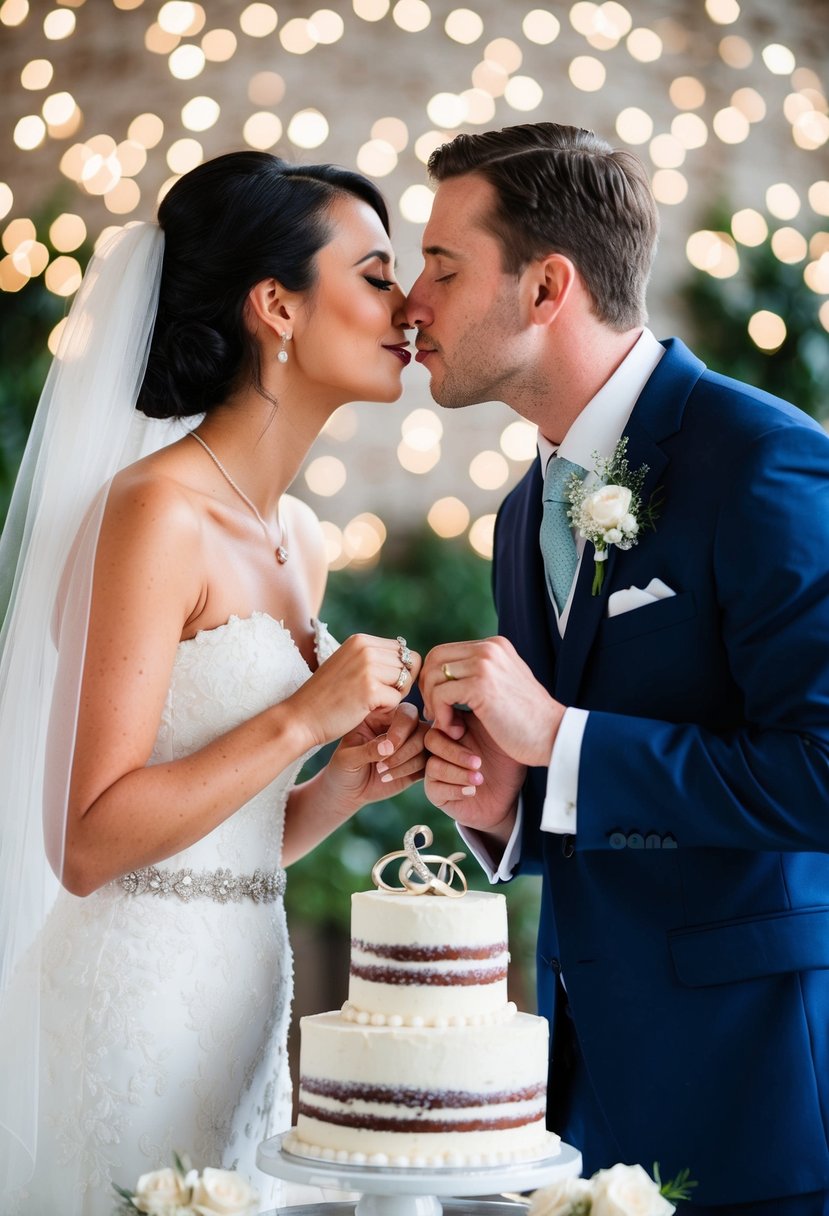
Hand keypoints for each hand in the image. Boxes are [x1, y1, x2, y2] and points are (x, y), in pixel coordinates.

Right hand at [288, 633, 420, 749]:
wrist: (301, 718)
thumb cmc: (327, 697)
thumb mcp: (349, 665)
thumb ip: (374, 658)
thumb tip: (410, 658)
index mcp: (361, 639)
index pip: (404, 651)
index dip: (398, 672)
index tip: (378, 685)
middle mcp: (365, 648)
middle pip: (409, 666)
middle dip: (398, 685)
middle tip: (374, 697)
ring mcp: (367, 667)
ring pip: (405, 682)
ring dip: (393, 697)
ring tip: (368, 703)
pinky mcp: (370, 689)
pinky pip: (397, 700)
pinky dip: (385, 710)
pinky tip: (364, 711)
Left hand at [325, 703, 426, 809]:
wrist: (346, 791)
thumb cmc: (342, 768)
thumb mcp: (348, 757)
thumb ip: (368, 749)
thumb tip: (390, 747)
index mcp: (382, 715)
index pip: (405, 712)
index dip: (401, 729)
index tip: (387, 748)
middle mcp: (400, 727)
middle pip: (421, 728)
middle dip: (405, 748)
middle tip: (382, 764)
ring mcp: (410, 745)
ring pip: (426, 747)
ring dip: (407, 762)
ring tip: (382, 772)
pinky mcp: (416, 765)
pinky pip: (426, 764)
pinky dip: (410, 772)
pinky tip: (388, 779)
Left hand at [420, 636, 563, 766]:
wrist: (554, 736)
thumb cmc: (527, 721)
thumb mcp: (502, 686)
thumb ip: (478, 675)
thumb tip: (440, 676)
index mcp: (494, 646)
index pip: (445, 652)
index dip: (433, 679)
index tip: (439, 706)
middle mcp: (489, 648)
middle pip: (434, 659)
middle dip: (428, 689)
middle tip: (438, 716)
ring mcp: (485, 664)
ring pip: (434, 676)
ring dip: (436, 706)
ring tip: (452, 728)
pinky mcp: (481, 685)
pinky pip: (441, 695)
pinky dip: (442, 717)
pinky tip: (457, 732)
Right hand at [424, 715, 523, 846]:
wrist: (511, 795)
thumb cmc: (507, 761)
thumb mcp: (501, 734)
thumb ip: (485, 713)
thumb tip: (475, 694)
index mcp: (453, 727)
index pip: (440, 719)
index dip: (450, 725)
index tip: (467, 733)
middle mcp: (441, 747)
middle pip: (431, 741)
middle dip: (455, 753)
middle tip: (478, 762)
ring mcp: (436, 770)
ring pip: (433, 766)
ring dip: (458, 774)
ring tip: (479, 779)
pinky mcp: (436, 793)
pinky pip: (434, 789)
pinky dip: (455, 790)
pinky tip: (472, 791)